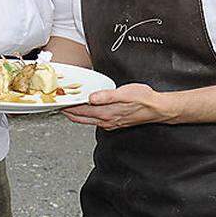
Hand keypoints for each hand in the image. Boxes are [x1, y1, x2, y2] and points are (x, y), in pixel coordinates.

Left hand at [62, 83, 178, 129]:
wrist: (158, 109)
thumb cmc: (144, 100)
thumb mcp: (125, 93)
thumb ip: (107, 96)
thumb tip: (91, 98)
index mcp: (106, 113)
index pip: (81, 111)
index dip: (68, 107)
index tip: (58, 102)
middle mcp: (106, 121)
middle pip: (81, 118)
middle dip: (68, 111)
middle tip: (58, 105)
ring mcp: (110, 123)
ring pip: (87, 119)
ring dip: (77, 114)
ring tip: (68, 106)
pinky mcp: (115, 122)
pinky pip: (96, 120)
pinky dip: (87, 115)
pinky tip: (87, 109)